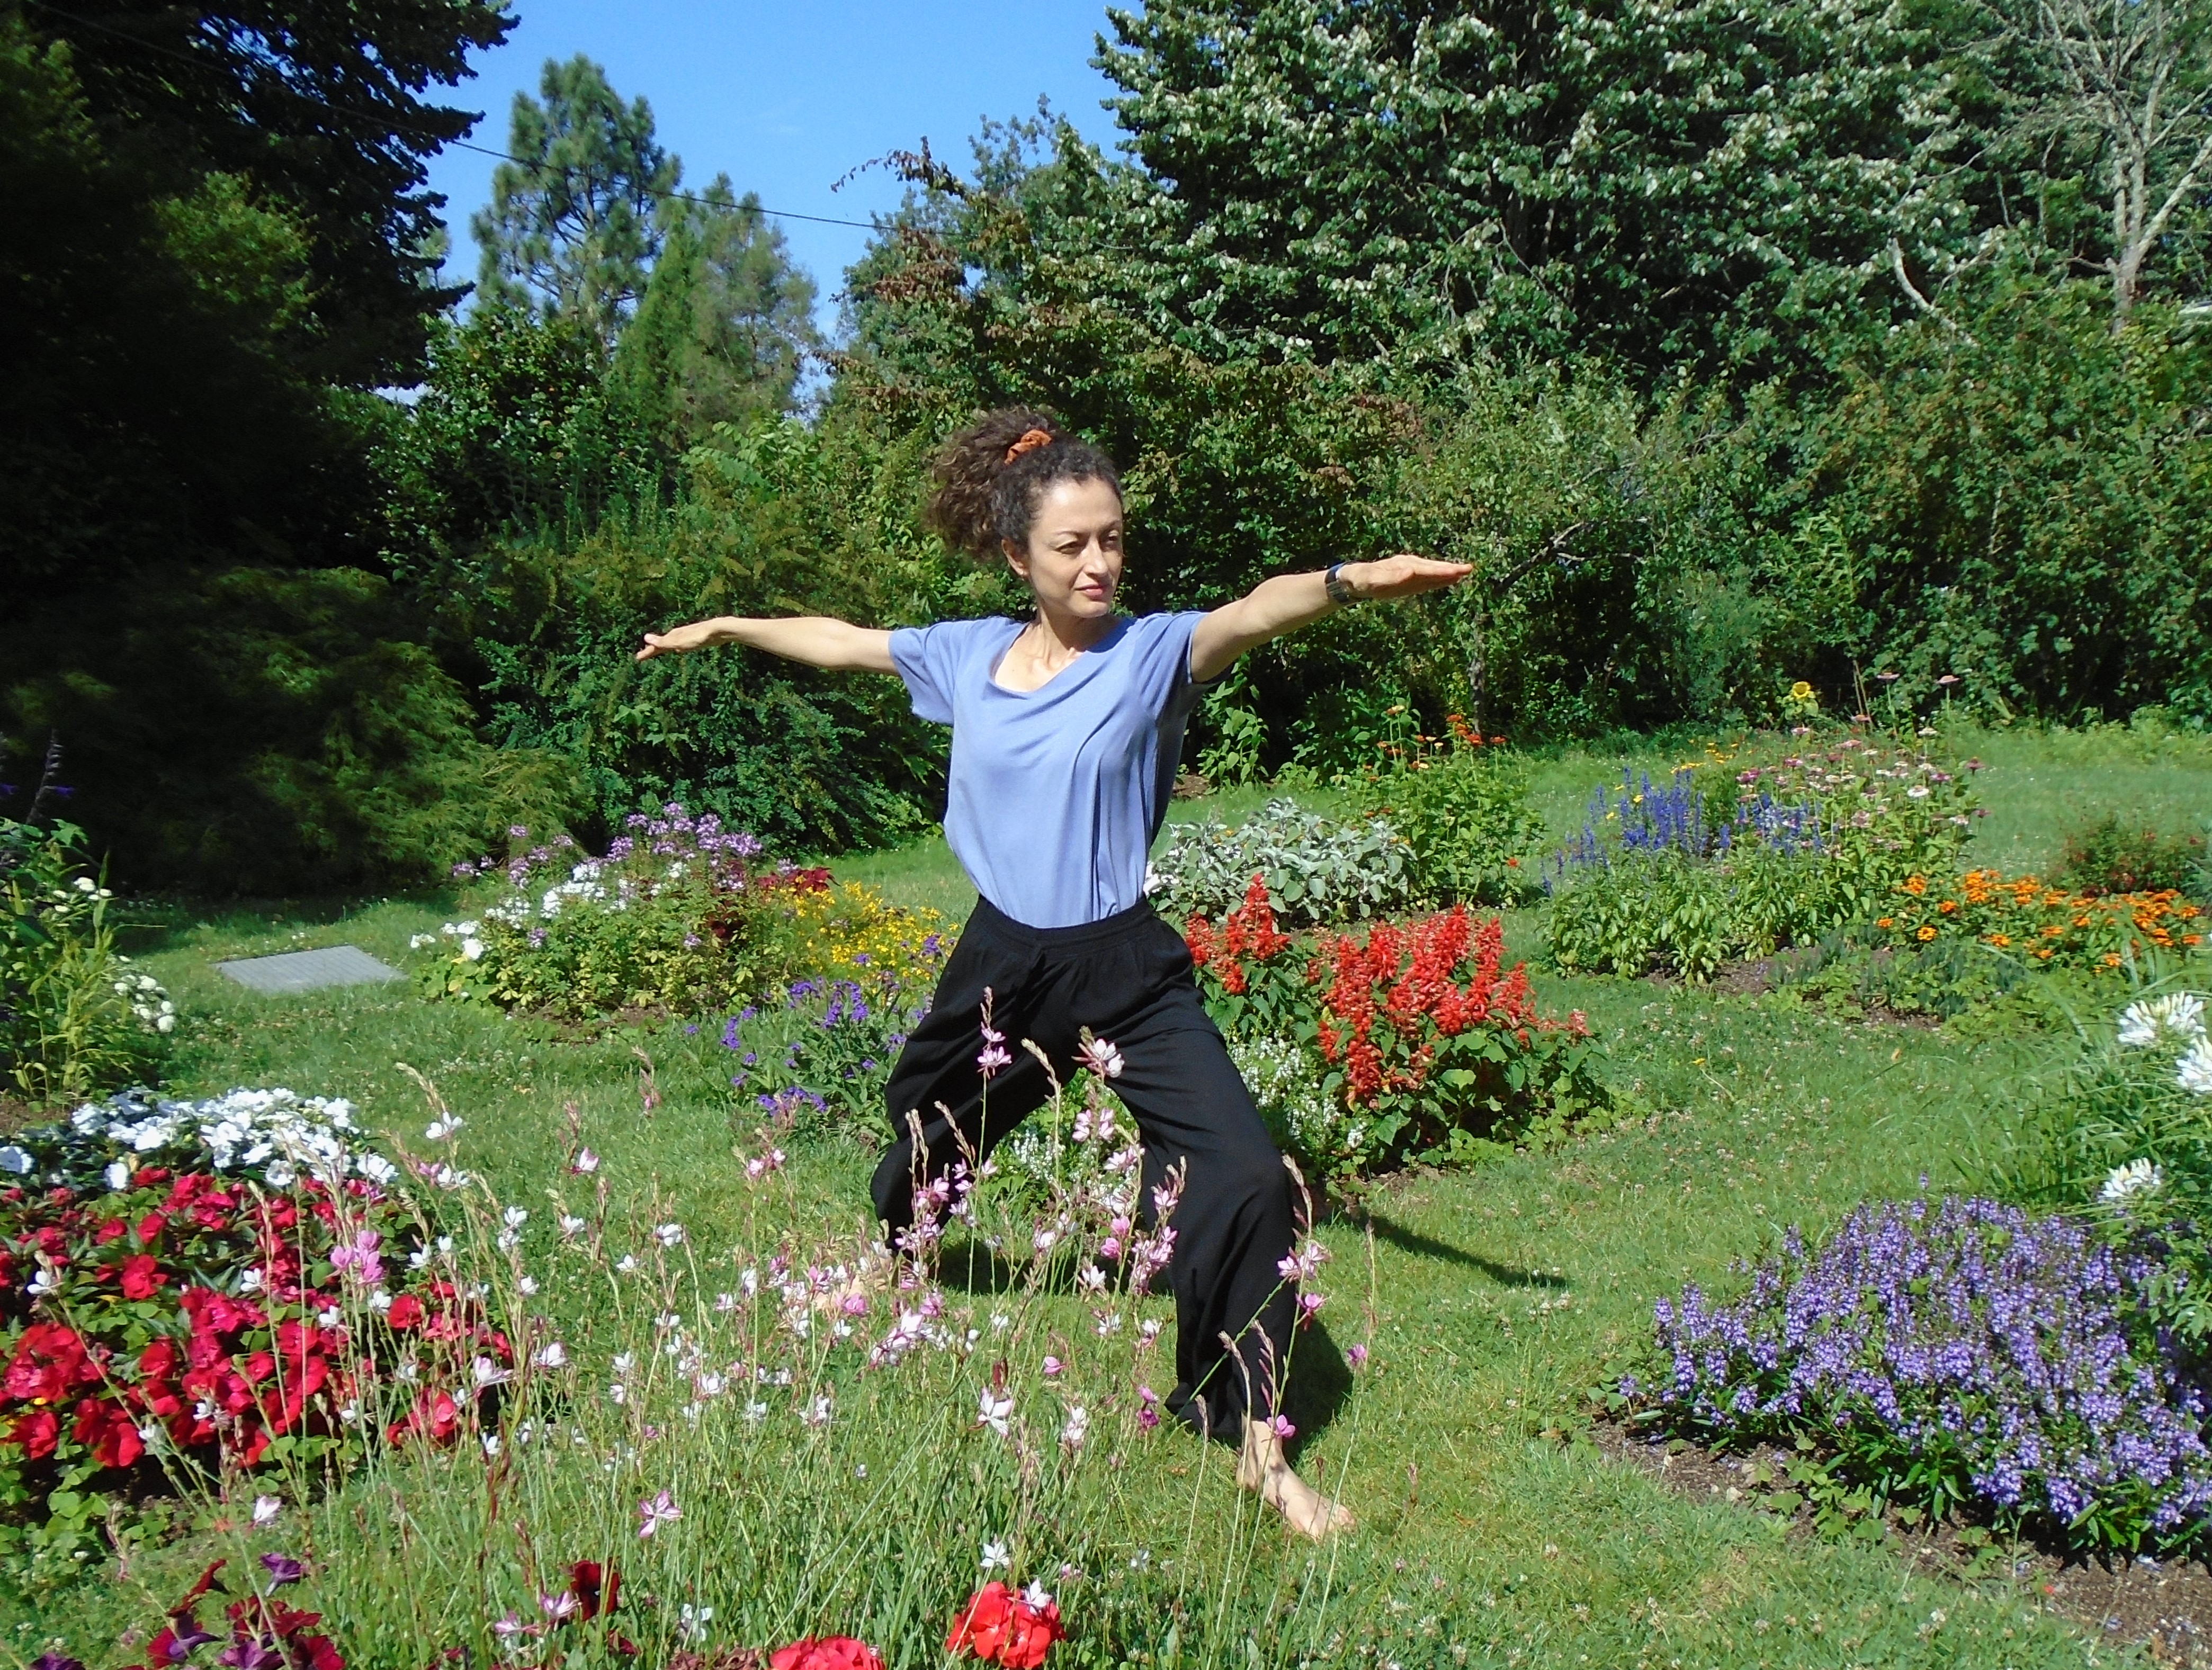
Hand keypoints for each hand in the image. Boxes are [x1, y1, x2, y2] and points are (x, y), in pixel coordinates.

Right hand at [636, 619, 725, 661]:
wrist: (718, 630)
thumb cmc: (698, 637)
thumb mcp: (679, 643)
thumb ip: (663, 642)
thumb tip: (645, 637)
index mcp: (672, 636)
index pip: (655, 646)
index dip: (647, 652)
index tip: (637, 658)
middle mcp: (678, 635)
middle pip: (662, 643)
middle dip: (652, 649)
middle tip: (643, 655)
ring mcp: (687, 636)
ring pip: (670, 642)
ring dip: (662, 647)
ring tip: (657, 650)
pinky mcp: (696, 638)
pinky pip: (680, 643)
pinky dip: (673, 646)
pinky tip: (679, 648)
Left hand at [1345, 554, 1472, 600]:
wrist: (1352, 579)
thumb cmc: (1360, 580)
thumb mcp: (1372, 581)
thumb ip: (1391, 578)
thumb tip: (1411, 572)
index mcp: (1402, 566)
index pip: (1426, 569)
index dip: (1441, 571)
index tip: (1456, 571)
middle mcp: (1408, 565)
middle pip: (1432, 568)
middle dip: (1450, 569)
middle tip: (1469, 569)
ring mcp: (1409, 571)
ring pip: (1431, 572)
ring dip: (1447, 573)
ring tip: (1464, 572)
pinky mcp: (1408, 579)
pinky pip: (1426, 579)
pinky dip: (1438, 579)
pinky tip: (1448, 579)